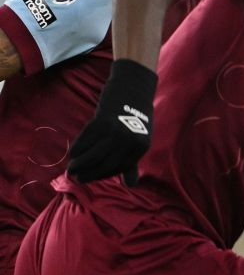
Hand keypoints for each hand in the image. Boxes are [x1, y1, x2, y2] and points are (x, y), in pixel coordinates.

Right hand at [66, 58, 156, 183]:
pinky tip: (71, 153)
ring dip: (81, 163)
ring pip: (96, 153)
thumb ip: (133, 162)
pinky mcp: (103, 122)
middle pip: (107, 162)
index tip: (90, 178)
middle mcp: (130, 142)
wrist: (133, 89)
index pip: (120, 167)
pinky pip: (87, 139)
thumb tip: (130, 185)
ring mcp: (117, 132)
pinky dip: (78, 147)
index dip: (103, 174)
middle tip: (76, 178)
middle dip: (90, 172)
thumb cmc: (134, 116)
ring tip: (71, 169)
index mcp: (141, 147)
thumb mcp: (140, 139)